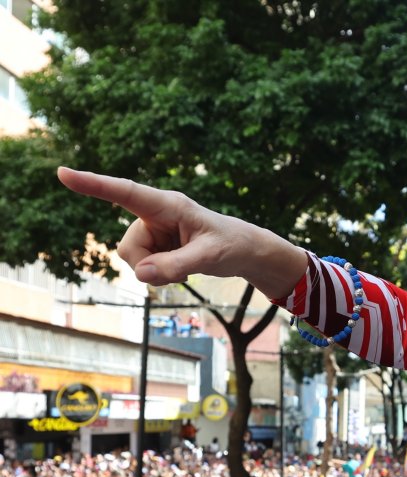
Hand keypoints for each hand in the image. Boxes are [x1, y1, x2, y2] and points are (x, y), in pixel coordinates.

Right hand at [56, 167, 305, 297]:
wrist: (244, 251)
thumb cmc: (231, 245)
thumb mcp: (209, 257)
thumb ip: (175, 265)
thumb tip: (140, 273)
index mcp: (168, 204)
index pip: (125, 192)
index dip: (93, 184)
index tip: (63, 173)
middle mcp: (155, 214)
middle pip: (129, 247)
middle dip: (148, 265)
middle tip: (183, 269)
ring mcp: (153, 231)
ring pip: (134, 260)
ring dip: (155, 272)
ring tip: (186, 267)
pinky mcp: (154, 244)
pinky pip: (142, 266)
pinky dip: (158, 275)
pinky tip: (180, 270)